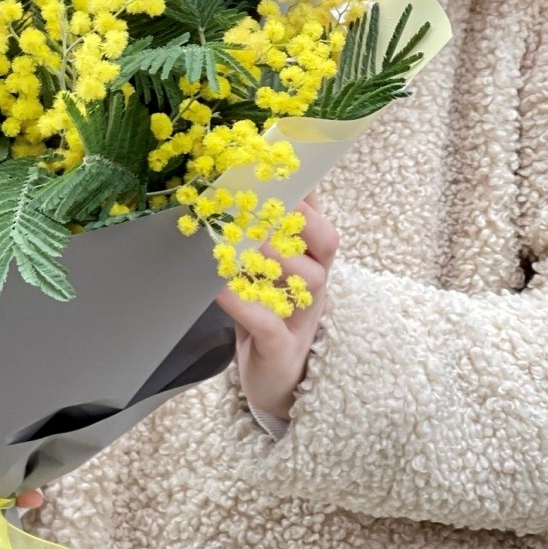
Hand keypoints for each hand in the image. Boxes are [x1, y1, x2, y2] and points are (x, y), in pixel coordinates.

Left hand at [214, 193, 337, 421]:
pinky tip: (220, 290)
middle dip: (302, 219)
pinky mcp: (282, 347)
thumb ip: (260, 238)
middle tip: (268, 204)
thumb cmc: (267, 317)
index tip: (284, 168)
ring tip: (243, 245)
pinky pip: (270, 323)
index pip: (319, 218)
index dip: (307, 193)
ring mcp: (303, 317)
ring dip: (275, 257)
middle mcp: (314, 286)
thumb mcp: (265, 273)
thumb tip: (240, 191)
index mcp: (311, 262)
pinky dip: (245, 304)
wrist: (273, 381)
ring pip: (308, 279)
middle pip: (328, 243)